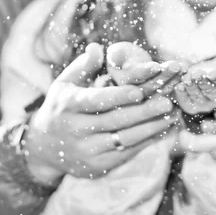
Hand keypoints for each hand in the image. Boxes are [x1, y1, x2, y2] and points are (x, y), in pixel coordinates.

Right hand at [24, 43, 178, 184]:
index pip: (97, 101)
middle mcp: (76, 130)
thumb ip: (84, 65)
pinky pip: (126, 153)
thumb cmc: (62, 106)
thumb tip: (97, 48)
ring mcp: (87, 151)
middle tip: (168, 101)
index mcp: (69, 105)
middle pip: (115, 121)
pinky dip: (147, 141)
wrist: (43, 147)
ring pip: (124, 139)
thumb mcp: (66, 83)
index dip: (119, 96)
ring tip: (172, 114)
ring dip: (151, 127)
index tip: (140, 91)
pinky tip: (164, 129)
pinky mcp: (97, 166)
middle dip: (144, 111)